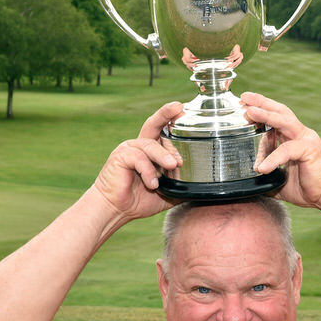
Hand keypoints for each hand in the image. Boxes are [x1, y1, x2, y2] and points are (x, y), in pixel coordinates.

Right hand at [91, 102, 184, 220]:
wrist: (116, 210)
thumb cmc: (140, 200)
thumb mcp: (168, 194)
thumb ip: (183, 187)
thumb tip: (205, 189)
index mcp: (152, 150)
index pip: (164, 130)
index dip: (173, 118)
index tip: (185, 109)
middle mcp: (141, 145)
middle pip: (154, 124)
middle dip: (166, 114)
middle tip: (178, 109)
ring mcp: (129, 149)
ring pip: (150, 145)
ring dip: (163, 154)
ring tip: (173, 165)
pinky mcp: (120, 157)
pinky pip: (138, 158)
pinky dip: (148, 171)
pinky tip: (152, 184)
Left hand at [242, 93, 320, 209]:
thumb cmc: (308, 189)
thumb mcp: (280, 181)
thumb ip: (267, 176)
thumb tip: (250, 181)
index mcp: (294, 138)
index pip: (276, 118)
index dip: (260, 110)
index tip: (244, 105)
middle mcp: (301, 135)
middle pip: (280, 111)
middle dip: (261, 102)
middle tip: (244, 97)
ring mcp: (306, 140)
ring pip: (283, 121)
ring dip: (265, 114)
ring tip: (249, 112)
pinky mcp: (310, 149)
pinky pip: (286, 150)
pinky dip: (272, 158)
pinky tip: (261, 168)